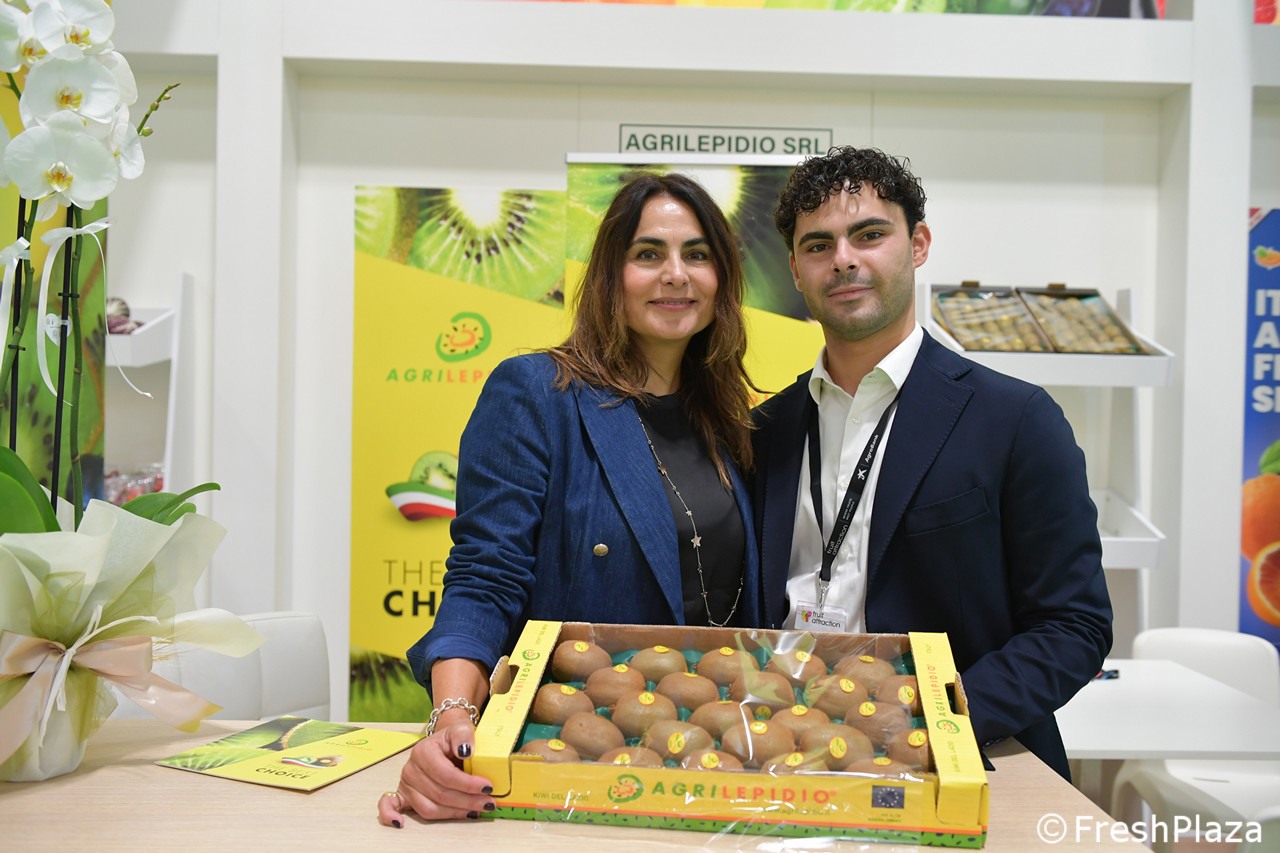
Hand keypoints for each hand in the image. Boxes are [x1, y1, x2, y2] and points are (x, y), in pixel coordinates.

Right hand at [377, 717, 494, 825]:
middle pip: (440, 794)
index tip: (487, 787)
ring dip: (453, 813)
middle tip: (487, 803)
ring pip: (428, 808)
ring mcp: (406, 784)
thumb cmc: (453, 738)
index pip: (446, 775)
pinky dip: (392, 816)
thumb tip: (466, 750)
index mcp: (423, 752)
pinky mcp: (403, 795)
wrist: (444, 742)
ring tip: (474, 811)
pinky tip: (400, 823)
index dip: (468, 784)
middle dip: (467, 801)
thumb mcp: (461, 729)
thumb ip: (464, 736)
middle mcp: (411, 769)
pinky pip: (392, 806)